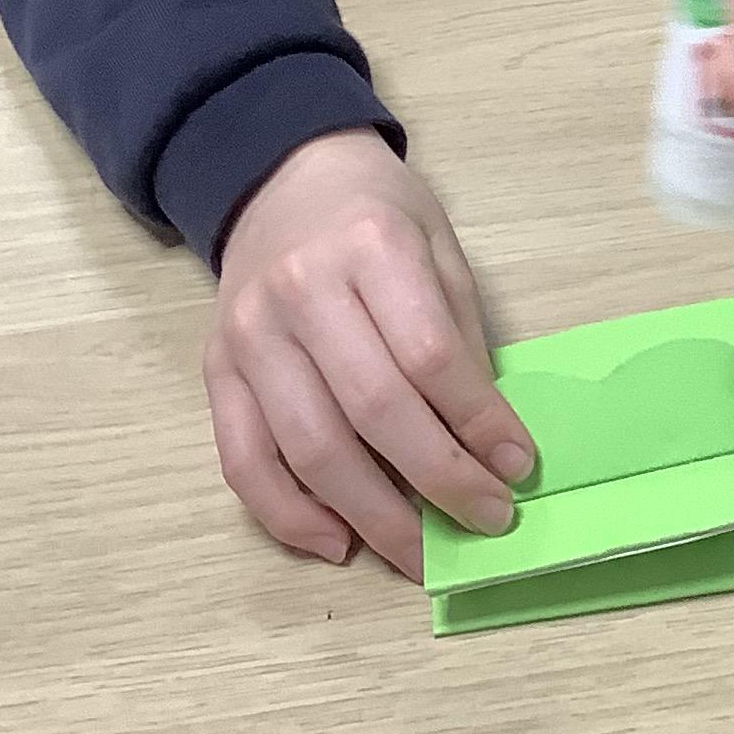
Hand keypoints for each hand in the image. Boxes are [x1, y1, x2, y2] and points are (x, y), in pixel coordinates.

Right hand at [205, 129, 532, 574]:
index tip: (518, 467)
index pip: (429, 356)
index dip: (478, 423)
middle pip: (372, 411)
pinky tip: (339, 544)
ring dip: (373, 518)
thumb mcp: (439, 245)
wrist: (278, 177)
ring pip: (309, 448)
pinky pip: (243, 461)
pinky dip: (288, 516)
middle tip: (487, 520)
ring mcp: (248, 335)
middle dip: (439, 481)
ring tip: (424, 556)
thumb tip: (488, 441)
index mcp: (371, 248)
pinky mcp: (215, 371)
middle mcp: (300, 292)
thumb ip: (459, 335)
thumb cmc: (376, 215)